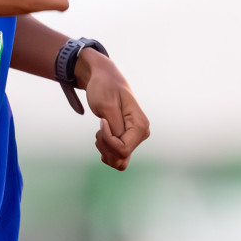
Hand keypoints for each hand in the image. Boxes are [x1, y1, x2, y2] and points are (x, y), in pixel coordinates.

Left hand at [77, 49, 149, 170]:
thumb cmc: (104, 88)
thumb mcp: (106, 105)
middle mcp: (142, 133)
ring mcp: (135, 138)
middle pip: (120, 157)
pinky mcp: (128, 140)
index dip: (107, 140)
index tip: (102, 122)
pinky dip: (106, 151)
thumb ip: (115, 127)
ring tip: (100, 131)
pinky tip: (103, 136)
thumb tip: (121, 148)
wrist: (104, 79)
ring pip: (119, 161)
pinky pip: (117, 158)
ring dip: (104, 149)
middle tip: (99, 127)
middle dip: (104, 145)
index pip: (122, 150)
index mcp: (140, 125)